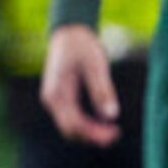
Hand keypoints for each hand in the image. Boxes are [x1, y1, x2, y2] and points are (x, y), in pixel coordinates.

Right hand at [39, 25, 120, 144]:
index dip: (94, 133)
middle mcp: (52, 99)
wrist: (68, 31)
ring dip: (89, 132)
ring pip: (70, 126)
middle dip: (92, 136)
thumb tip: (111, 115)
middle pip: (70, 130)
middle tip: (115, 134)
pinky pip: (71, 118)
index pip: (74, 123)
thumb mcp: (95, 64)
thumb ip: (102, 89)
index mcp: (57, 93)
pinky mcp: (60, 97)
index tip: (114, 132)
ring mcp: (54, 99)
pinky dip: (86, 124)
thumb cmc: (82, 44)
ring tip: (111, 131)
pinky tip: (102, 121)